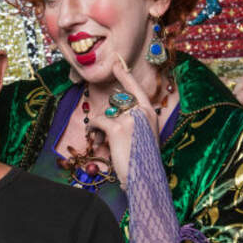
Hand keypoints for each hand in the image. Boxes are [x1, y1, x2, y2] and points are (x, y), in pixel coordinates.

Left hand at [84, 55, 159, 183]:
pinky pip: (98, 121)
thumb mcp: (145, 136)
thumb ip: (136, 122)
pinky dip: (92, 129)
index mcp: (151, 113)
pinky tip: (93, 138)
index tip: (117, 64)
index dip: (125, 75)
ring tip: (98, 139)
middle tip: (96, 121)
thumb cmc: (143, 160)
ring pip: (106, 113)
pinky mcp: (117, 128)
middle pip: (118, 100)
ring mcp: (130, 118)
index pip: (136, 89)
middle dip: (107, 111)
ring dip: (98, 126)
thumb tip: (116, 114)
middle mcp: (142, 112)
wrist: (144, 178)